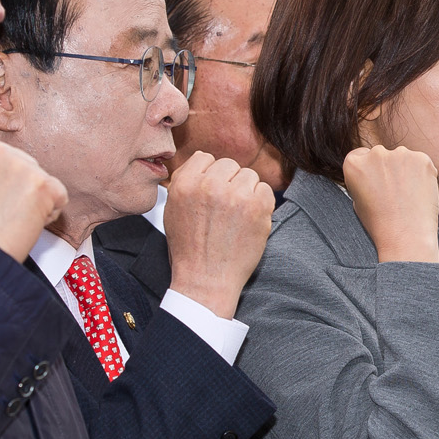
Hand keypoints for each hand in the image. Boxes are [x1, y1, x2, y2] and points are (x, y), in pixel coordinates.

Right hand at [164, 151, 274, 318]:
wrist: (206, 280)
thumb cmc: (189, 248)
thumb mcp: (172, 210)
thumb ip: (185, 182)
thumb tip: (204, 159)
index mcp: (184, 184)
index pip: (205, 158)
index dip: (210, 175)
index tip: (212, 194)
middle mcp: (209, 185)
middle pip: (229, 165)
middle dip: (229, 183)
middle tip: (226, 209)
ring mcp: (235, 195)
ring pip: (249, 176)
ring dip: (246, 192)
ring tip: (237, 217)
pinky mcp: (257, 207)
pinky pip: (265, 190)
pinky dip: (261, 204)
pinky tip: (249, 222)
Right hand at [343, 145, 438, 263]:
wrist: (405, 236)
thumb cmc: (380, 224)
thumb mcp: (358, 201)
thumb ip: (363, 180)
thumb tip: (373, 171)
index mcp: (353, 163)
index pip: (361, 156)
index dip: (371, 172)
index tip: (377, 186)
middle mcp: (375, 153)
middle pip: (382, 155)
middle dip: (388, 169)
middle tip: (395, 193)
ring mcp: (400, 154)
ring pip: (403, 158)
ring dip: (406, 170)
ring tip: (408, 196)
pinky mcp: (421, 159)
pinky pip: (421, 163)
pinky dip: (422, 174)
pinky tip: (419, 193)